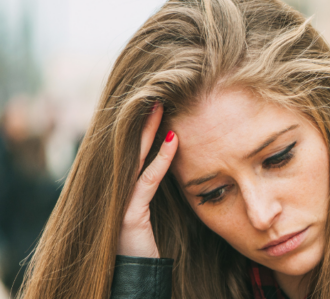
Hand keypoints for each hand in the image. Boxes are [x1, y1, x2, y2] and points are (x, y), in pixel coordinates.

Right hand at [118, 103, 176, 257]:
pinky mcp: (129, 214)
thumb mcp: (148, 209)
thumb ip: (152, 184)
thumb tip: (170, 156)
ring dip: (149, 131)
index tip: (157, 102)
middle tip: (156, 92)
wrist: (134, 276)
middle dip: (142, 120)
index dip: (143, 126)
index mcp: (122, 187)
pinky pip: (146, 182)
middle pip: (129, 147)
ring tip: (160, 106)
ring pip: (135, 158)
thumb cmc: (145, 244)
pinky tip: (174, 142)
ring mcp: (120, 200)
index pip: (132, 149)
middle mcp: (116, 189)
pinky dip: (160, 161)